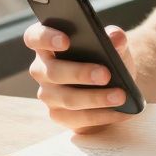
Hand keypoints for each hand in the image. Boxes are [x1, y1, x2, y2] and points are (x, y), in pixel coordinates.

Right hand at [24, 21, 139, 132]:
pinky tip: (121, 111)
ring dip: (96, 98)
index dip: (45, 38)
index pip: (34, 37)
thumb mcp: (114, 45)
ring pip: (67, 98)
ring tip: (120, 95)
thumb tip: (116, 38)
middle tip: (106, 74)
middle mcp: (42, 69)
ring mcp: (48, 94)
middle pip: (52, 72)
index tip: (66, 41)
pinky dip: (102, 115)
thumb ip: (115, 37)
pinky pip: (79, 118)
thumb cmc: (107, 58)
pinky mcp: (59, 115)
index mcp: (48, 44)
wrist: (114, 84)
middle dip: (80, 73)